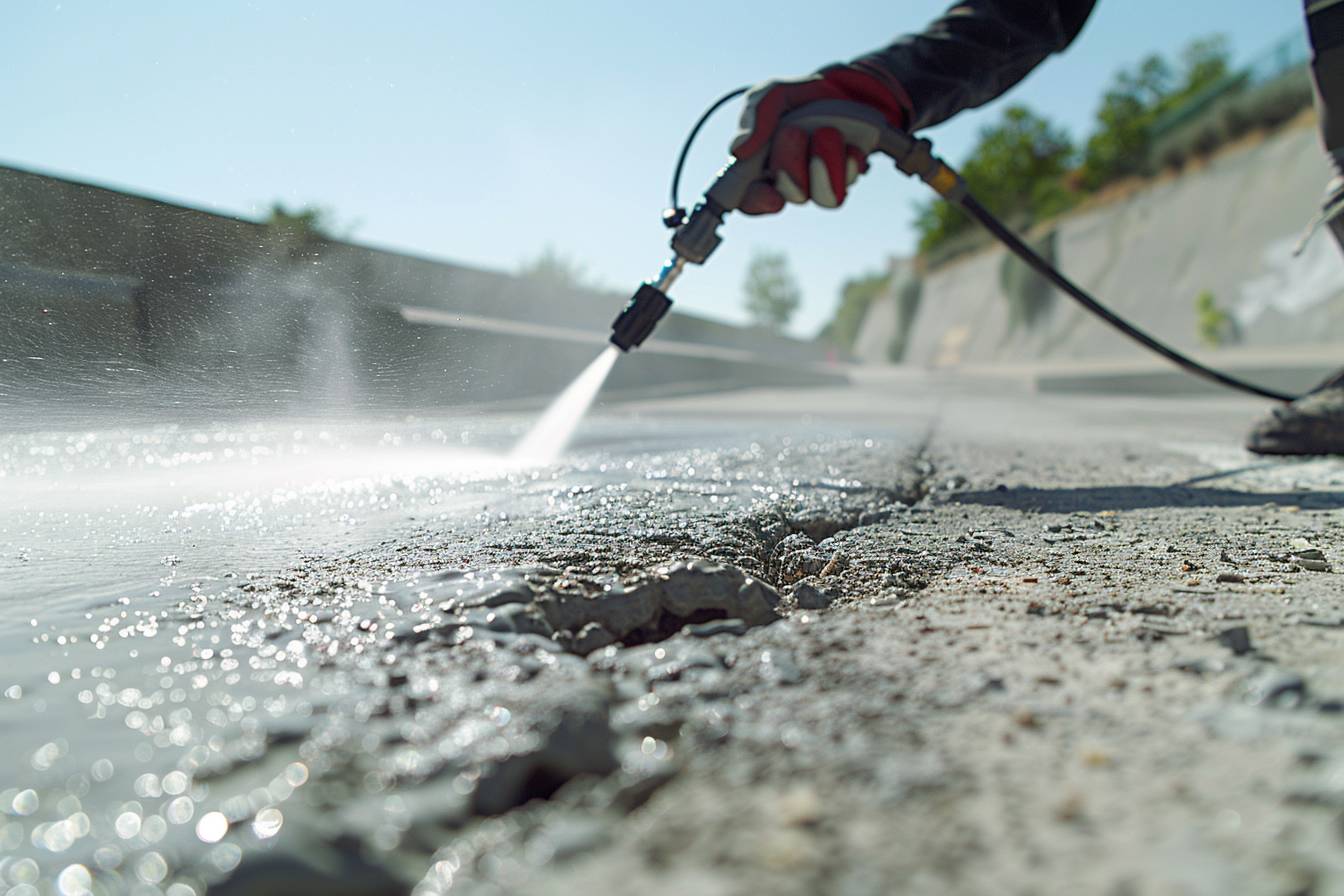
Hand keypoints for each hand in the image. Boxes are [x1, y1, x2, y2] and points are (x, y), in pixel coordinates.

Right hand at [731, 65, 910, 214]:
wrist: (843, 89)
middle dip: (792, 164)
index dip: (760, 201)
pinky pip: (847, 183)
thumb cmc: (800, 96)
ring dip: (824, 161)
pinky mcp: (843, 180)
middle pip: (790, 195)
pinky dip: (849, 160)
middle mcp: (787, 182)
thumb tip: (738, 150)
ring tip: (827, 131)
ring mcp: (816, 184)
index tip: (774, 197)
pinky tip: (850, 143)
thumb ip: (756, 115)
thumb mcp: (774, 94)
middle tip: (795, 131)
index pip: (750, 199)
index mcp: (759, 167)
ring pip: (821, 196)